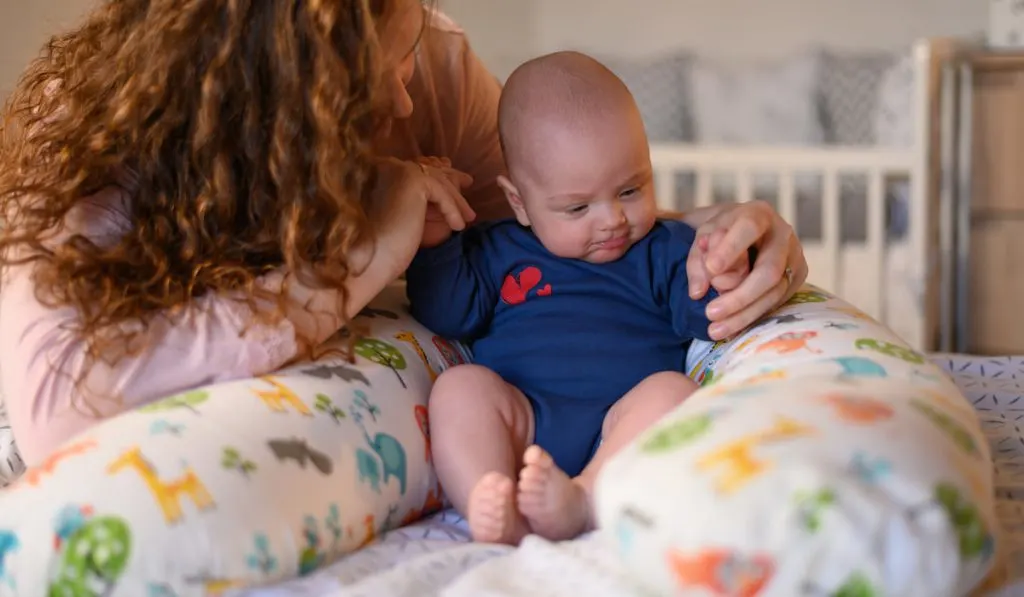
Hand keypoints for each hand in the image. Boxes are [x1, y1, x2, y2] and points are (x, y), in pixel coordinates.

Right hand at [366, 157, 475, 280]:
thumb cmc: (381, 243)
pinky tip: (458, 226)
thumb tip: (439, 184)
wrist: (366, 258)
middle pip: (429, 171)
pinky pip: (441, 192)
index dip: (439, 174)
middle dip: (451, 181)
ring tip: (469, 218)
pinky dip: (452, 209)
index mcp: (381, 170)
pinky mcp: (411, 180)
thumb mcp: (404, 214)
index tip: (457, 182)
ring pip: (438, 181)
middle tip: (469, 185)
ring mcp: (398, 170)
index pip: (417, 168)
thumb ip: (417, 198)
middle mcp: (387, 164)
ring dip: (456, 200)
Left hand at [686, 200, 807, 339]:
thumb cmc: (720, 233)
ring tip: (715, 329)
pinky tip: (729, 329)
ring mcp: (794, 258)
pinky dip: (750, 318)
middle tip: (710, 312)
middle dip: (739, 296)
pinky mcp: (796, 279)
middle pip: (768, 270)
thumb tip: (698, 292)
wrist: (743, 233)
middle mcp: (783, 235)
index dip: (731, 249)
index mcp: (759, 214)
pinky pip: (776, 303)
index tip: (711, 269)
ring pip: (774, 293)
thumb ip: (697, 259)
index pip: (748, 228)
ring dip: (743, 315)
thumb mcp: (703, 236)